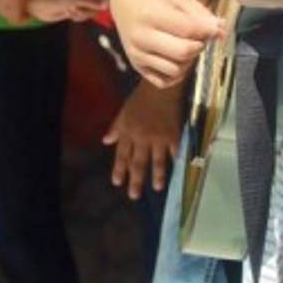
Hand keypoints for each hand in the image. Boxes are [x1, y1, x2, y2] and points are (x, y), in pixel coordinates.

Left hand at [28, 0, 110, 21]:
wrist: (35, 6)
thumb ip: (90, 0)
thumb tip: (106, 3)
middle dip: (93, 5)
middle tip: (79, 6)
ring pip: (97, 6)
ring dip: (85, 12)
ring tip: (70, 9)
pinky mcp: (80, 5)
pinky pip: (90, 12)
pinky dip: (81, 16)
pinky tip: (69, 13)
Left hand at [103, 80, 182, 198]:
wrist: (161, 86)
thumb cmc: (140, 98)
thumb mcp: (124, 111)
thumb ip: (116, 127)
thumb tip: (105, 141)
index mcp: (129, 131)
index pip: (122, 155)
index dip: (119, 169)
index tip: (117, 183)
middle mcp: (142, 137)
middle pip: (138, 162)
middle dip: (135, 180)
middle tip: (133, 196)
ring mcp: (159, 137)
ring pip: (157, 161)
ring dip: (156, 176)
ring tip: (156, 188)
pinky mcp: (174, 134)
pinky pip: (174, 151)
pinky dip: (175, 160)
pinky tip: (176, 168)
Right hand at [110, 0, 222, 88]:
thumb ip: (200, 13)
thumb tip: (221, 31)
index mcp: (150, 14)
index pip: (187, 30)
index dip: (208, 30)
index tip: (216, 28)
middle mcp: (140, 37)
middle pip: (183, 52)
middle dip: (199, 45)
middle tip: (199, 36)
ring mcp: (137, 54)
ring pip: (176, 70)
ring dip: (189, 60)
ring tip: (186, 44)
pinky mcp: (137, 66)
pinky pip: (165, 81)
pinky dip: (177, 73)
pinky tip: (176, 57)